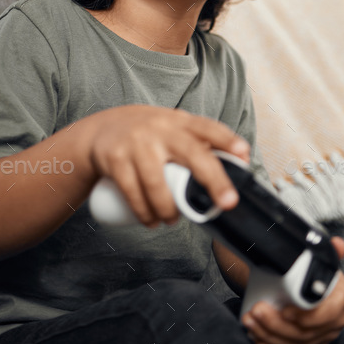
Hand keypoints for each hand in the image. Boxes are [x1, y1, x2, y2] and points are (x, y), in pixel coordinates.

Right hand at [87, 105, 249, 226]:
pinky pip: (132, 192)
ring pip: (158, 183)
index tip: (244, 154)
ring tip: (172, 221)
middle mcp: (160, 129)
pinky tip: (150, 221)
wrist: (99, 131)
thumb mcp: (171, 129)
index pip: (207, 127)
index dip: (226, 140)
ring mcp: (136, 143)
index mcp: (179, 122)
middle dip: (213, 180)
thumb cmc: (147, 135)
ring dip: (168, 209)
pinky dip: (143, 212)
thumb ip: (200, 142)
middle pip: (192, 154)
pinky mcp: (115, 159)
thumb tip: (240, 162)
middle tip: (227, 203)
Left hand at [241, 237, 343, 343]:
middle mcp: (335, 321)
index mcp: (342, 298)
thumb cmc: (308, 270)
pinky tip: (255, 336)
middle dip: (277, 324)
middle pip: (306, 332)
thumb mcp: (315, 258)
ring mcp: (321, 337)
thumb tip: (338, 243)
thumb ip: (325, 251)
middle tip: (257, 310)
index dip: (309, 317)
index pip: (330, 314)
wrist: (300, 281)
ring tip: (250, 319)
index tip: (286, 311)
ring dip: (268, 334)